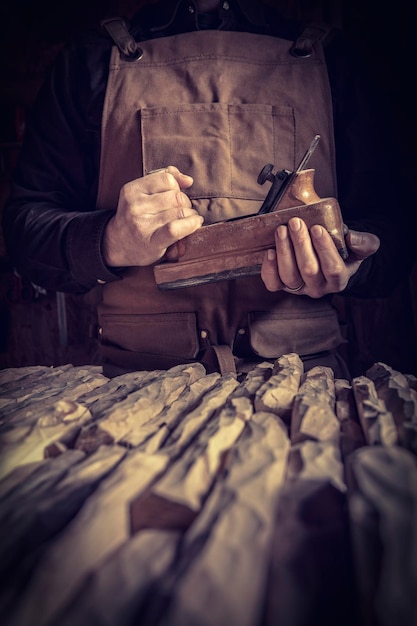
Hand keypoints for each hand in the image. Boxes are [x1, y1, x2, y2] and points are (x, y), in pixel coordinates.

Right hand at [103, 166, 202, 266]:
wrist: (118, 245)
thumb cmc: (136, 217)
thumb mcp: (142, 193)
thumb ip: (163, 179)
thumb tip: (188, 180)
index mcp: (132, 190)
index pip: (167, 179)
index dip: (177, 187)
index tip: (175, 196)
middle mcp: (135, 206)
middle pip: (176, 197)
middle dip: (185, 203)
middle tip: (183, 211)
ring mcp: (142, 224)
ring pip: (180, 212)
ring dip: (191, 215)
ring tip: (187, 220)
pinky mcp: (152, 242)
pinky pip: (176, 229)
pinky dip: (191, 225)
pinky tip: (195, 224)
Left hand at [261, 217, 379, 296]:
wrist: (329, 256)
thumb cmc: (343, 250)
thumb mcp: (360, 245)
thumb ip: (363, 242)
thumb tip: (352, 238)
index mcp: (339, 280)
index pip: (333, 269)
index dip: (325, 249)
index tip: (318, 228)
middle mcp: (318, 288)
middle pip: (309, 270)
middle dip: (301, 245)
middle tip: (295, 223)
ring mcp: (299, 288)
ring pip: (289, 275)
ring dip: (284, 251)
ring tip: (282, 230)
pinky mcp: (282, 285)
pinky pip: (273, 283)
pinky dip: (269, 269)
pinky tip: (269, 251)